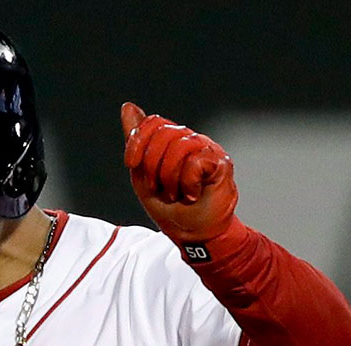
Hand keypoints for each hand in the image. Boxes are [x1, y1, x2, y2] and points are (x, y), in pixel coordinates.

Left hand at [121, 102, 236, 242]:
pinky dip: (187, 184)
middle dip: (152, 166)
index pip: (153, 122)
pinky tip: (193, 194)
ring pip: (180, 146)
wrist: (194, 234)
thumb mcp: (142, 174)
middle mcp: (191, 139)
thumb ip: (136, 142)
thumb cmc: (170, 207)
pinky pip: (195, 162)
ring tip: (176, 194)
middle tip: (159, 188)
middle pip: (164, 133)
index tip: (131, 164)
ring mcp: (208, 148)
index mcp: (172, 140)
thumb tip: (127, 106)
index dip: (137, 141)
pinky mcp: (222, 162)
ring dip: (170, 178)